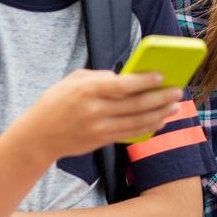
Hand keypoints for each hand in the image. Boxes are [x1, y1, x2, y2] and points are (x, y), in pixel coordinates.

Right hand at [17, 69, 182, 160]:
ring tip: (174, 107)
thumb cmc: (56, 102)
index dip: (144, 81)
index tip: (161, 76)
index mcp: (88, 90)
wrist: (38, 135)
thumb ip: (99, 76)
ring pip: (137, 121)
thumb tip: (125, 78)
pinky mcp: (101, 141)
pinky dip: (148, 127)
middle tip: (177, 91)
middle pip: (135, 104)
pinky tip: (159, 121)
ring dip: (159, 114)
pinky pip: (130, 134)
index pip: (122, 85)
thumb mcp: (73, 80)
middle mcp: (95, 110)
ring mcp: (99, 128)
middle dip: (160, 97)